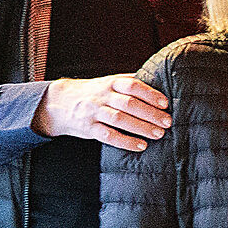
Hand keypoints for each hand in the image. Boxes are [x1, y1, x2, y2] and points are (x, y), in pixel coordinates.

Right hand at [35, 73, 169, 151]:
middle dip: (150, 113)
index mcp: (111, 83)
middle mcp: (102, 96)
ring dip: (141, 128)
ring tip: (158, 134)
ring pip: (119, 120)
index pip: (132, 85)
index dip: (150, 94)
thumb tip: (160, 81)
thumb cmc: (95, 93)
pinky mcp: (88, 128)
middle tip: (167, 122)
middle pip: (129, 104)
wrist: (60, 102)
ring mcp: (94, 112)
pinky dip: (126, 141)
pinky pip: (108, 136)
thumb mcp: (109, 82)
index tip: (165, 103)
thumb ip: (130, 83)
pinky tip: (140, 145)